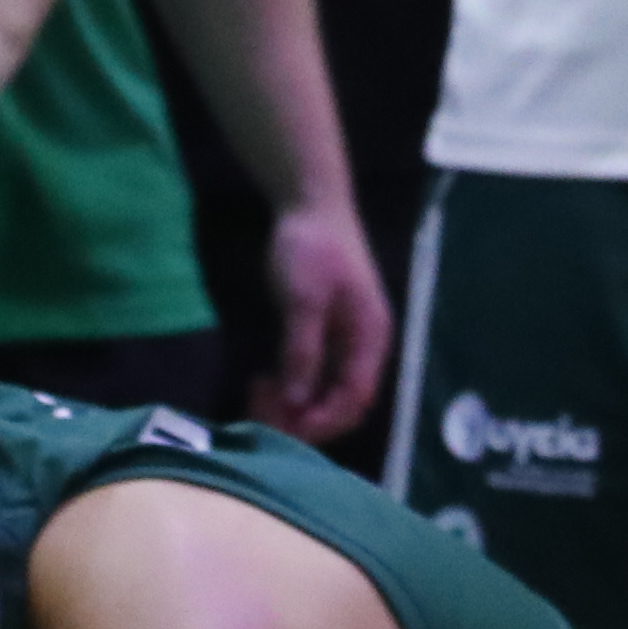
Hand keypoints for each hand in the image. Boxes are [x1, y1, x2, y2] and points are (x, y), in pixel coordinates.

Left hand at [247, 200, 391, 441]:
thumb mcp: (304, 300)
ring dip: (294, 404)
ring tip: (257, 398)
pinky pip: (312, 374)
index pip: (355, 399)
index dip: (323, 421)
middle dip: (305, 418)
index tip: (284, 426)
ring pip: (324, 391)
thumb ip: (303, 350)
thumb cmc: (312, 248)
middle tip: (262, 415)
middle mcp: (362, 346)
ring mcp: (344, 340)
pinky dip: (290, 386)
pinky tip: (263, 382)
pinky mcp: (324, 333)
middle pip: (342, 402)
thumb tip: (297, 400)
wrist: (310, 202)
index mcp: (370, 338)